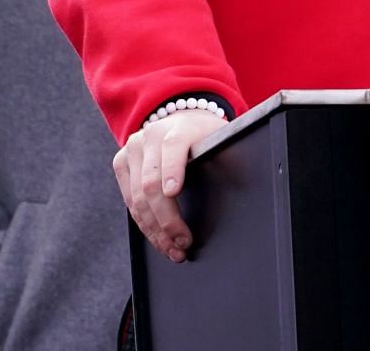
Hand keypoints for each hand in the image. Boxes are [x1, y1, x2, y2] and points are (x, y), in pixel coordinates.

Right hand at [112, 108, 227, 262]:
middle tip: (183, 243)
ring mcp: (132, 148)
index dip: (172, 170)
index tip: (174, 192)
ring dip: (154, 230)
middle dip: (167, 219)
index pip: (173, 147)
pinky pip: (128, 201)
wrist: (180, 120)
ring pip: (136, 198)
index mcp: (179, 127)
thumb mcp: (221, 140)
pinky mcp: (121, 163)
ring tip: (172, 249)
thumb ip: (230, 159)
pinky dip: (143, 224)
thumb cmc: (205, 137)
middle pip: (151, 183)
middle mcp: (151, 135)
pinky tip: (158, 239)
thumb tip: (247, 187)